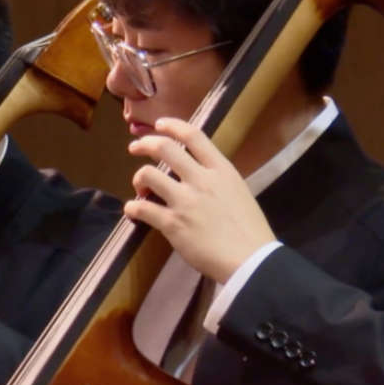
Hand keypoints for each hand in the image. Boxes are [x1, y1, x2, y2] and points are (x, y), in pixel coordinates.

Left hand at [124, 118, 274, 282]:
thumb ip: (218, 179)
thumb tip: (200, 174)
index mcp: (222, 170)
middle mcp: (202, 180)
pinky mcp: (172, 223)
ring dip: (138, 178)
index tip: (160, 124)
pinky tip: (134, 211)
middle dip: (144, 143)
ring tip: (141, 188)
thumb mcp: (239, 192)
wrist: (251, 259)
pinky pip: (141, 208)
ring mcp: (185, 201)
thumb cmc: (249, 229)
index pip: (194, 136)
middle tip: (135, 147)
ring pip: (148, 174)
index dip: (172, 126)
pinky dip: (132, 208)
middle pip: (164, 148)